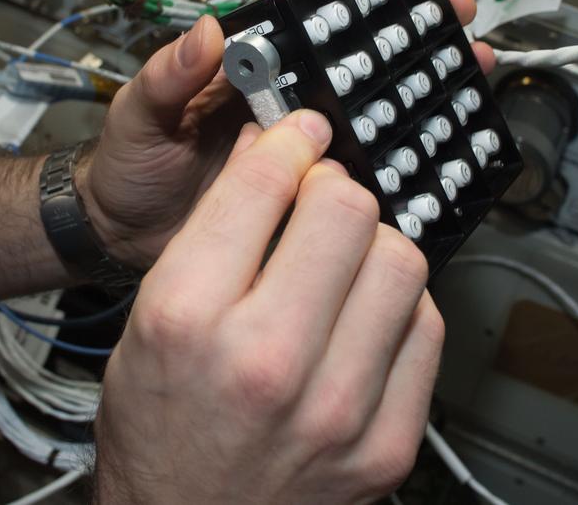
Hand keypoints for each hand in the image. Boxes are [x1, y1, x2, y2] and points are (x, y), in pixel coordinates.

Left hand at [79, 0, 495, 266]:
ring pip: (365, 99)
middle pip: (348, 45)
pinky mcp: (308, 183)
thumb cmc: (128, 169)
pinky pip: (361, 160)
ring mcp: (297, 137)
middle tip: (452, 11)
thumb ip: (166, 75)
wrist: (127, 238)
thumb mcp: (138, 114)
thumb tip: (205, 32)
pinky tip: (435, 143)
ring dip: (416, 79)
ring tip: (467, 63)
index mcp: (241, 62)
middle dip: (404, 21)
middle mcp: (277, 93)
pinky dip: (400, 148)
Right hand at [94, 110, 442, 503]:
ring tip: (342, 262)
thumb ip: (213, 228)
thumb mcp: (151, 317)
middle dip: (332, 187)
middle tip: (318, 199)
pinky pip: (426, 328)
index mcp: (187, 318)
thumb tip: (272, 148)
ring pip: (401, 259)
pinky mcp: (386, 444)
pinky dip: (398, 307)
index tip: (300, 133)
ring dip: (372, 244)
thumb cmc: (160, 429)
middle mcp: (264, 362)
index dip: (289, 140)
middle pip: (347, 209)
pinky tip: (363, 317)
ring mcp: (336, 409)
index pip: (265, 182)